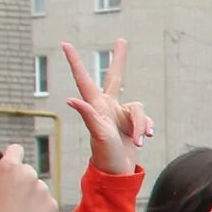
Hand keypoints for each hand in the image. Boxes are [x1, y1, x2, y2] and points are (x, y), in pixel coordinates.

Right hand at [0, 142, 58, 211]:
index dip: (10, 155)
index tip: (8, 163)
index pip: (16, 149)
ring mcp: (43, 190)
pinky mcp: (52, 204)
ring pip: (36, 187)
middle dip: (18, 180)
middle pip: (26, 171)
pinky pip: (45, 202)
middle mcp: (29, 174)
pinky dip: (38, 208)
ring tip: (16, 210)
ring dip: (29, 195)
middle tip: (7, 196)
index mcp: (9, 167)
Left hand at [61, 40, 152, 176]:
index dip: (75, 61)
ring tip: (139, 140)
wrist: (119, 170)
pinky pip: (145, 119)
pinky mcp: (134, 123)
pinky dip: (146, 128)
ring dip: (140, 125)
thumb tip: (72, 99)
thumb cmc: (104, 153)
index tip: (65, 44)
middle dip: (120, 59)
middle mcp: (108, 106)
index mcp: (96, 105)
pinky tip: (143, 139)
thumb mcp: (97, 134)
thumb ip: (87, 115)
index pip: (84, 79)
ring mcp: (122, 114)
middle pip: (116, 77)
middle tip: (122, 41)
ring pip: (139, 108)